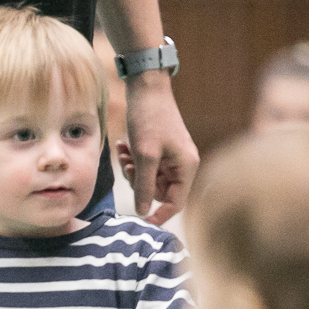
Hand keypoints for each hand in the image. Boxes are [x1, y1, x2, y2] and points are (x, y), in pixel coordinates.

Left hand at [122, 73, 199, 224]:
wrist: (146, 86)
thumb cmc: (149, 118)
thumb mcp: (144, 156)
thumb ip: (144, 186)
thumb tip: (143, 212)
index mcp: (186, 167)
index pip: (176, 202)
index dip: (159, 214)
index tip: (141, 222)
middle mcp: (183, 164)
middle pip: (160, 191)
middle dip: (139, 183)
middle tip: (126, 166)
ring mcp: (172, 156)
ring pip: (150, 179)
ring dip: (133, 170)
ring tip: (122, 153)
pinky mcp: (161, 149)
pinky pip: (146, 166)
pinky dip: (132, 160)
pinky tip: (122, 146)